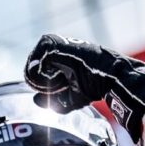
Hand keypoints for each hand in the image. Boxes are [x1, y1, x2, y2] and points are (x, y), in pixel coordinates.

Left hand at [24, 34, 144, 140]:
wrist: (112, 76)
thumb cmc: (97, 86)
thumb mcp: (72, 96)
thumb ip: (53, 100)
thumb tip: (36, 101)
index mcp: (61, 56)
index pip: (38, 69)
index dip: (42, 83)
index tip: (59, 89)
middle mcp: (56, 47)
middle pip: (33, 67)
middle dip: (41, 82)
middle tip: (60, 86)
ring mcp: (54, 44)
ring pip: (32, 63)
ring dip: (42, 79)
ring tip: (61, 83)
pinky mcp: (53, 44)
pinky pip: (35, 62)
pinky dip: (42, 76)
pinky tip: (59, 79)